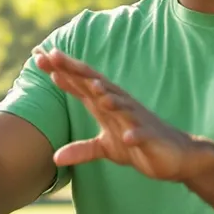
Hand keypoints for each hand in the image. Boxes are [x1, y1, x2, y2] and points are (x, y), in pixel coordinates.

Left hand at [39, 52, 201, 181]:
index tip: (38, 56)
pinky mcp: (151, 137)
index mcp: (106, 106)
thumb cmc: (138, 145)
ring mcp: (136, 119)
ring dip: (108, 96)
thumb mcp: (105, 148)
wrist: (176, 155)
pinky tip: (127, 137)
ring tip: (94, 88)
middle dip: (75, 70)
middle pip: (95, 84)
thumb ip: (81, 149)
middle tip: (54, 56)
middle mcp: (119, 106)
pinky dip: (135, 134)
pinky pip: (142, 135)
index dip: (59, 71)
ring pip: (121, 105)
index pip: (79, 84)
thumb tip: (54, 158)